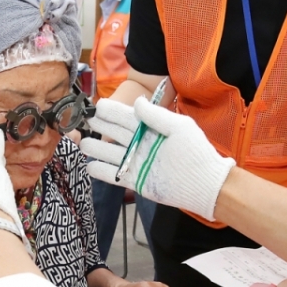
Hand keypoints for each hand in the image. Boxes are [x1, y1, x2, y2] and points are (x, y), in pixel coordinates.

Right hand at [80, 98, 234, 220]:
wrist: (205, 184)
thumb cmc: (196, 152)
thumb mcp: (179, 128)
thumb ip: (156, 116)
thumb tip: (137, 102)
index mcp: (150, 128)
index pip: (126, 117)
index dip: (111, 112)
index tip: (96, 107)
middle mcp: (140, 144)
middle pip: (114, 133)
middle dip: (99, 127)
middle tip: (83, 121)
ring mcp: (137, 162)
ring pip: (111, 153)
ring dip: (96, 148)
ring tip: (82, 144)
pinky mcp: (136, 180)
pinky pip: (115, 175)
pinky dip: (102, 171)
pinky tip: (89, 166)